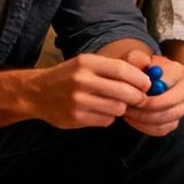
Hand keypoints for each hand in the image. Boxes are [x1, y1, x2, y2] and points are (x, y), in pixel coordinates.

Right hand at [31, 51, 149, 128]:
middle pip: (124, 92)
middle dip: (137, 97)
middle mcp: (82, 80)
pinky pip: (106, 120)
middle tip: (139, 99)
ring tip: (114, 104)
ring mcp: (78, 100)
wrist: (36, 93)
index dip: (140, 79)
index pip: (123, 70)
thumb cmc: (68, 76)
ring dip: (121, 108)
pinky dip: (108, 117)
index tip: (147, 85)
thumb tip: (147, 73)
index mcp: (87, 63)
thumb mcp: (87, 63)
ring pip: (118, 108)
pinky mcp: (76, 117)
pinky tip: (99, 111)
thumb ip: (114, 67)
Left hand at [121, 49, 183, 136]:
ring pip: (167, 119)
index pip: (168, 84)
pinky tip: (133, 120)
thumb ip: (137, 59)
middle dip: (147, 108)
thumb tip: (144, 64)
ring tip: (127, 112)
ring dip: (144, 119)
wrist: (137, 83)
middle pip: (171, 103)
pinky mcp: (174, 121)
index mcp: (178, 70)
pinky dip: (146, 127)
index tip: (131, 94)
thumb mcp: (133, 59)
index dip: (148, 91)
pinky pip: (162, 129)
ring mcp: (181, 106)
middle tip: (128, 107)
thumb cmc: (136, 69)